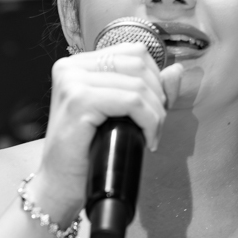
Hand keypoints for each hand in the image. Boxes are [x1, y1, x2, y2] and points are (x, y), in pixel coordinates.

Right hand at [34, 45, 183, 221]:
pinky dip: (148, 121)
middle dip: (158, 97)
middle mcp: (71, 67)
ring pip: (138, 85)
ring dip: (155, 114)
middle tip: (154, 125)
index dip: (155, 78)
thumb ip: (149, 90)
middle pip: (139, 64)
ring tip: (150, 135)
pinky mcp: (78, 101)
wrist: (60, 185)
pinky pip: (132, 101)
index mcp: (78, 64)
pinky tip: (145, 139)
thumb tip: (177, 70)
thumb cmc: (85, 152)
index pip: (133, 52)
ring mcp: (72, 82)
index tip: (154, 108)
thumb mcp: (120, 113)